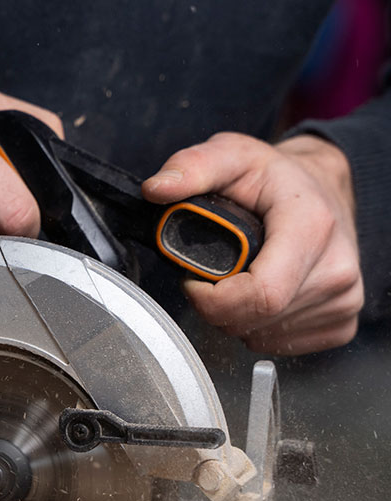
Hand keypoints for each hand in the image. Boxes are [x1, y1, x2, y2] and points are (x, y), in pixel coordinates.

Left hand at [142, 132, 362, 354]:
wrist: (322, 189)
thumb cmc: (276, 178)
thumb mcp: (231, 155)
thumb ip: (192, 167)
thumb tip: (156, 188)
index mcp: (311, 228)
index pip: (259, 295)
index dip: (212, 298)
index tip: (195, 278)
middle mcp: (336, 269)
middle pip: (252, 320)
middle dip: (215, 305)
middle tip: (213, 273)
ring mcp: (344, 301)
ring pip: (260, 336)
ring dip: (234, 316)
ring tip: (239, 277)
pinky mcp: (342, 324)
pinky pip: (280, 344)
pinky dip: (257, 327)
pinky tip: (259, 294)